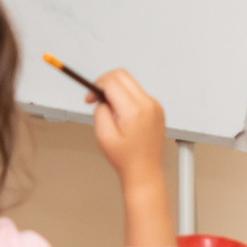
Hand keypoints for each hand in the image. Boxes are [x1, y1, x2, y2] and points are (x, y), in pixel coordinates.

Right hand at [88, 67, 174, 246]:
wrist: (144, 170)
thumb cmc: (125, 157)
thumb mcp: (103, 135)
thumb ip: (100, 111)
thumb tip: (101, 97)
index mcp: (134, 110)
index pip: (112, 81)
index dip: (95, 85)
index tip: (89, 97)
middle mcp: (148, 104)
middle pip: (122, 75)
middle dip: (104, 82)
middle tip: (95, 98)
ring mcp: (155, 105)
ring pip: (130, 83)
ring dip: (116, 90)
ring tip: (110, 111)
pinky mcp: (157, 108)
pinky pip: (138, 93)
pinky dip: (126, 97)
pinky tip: (121, 114)